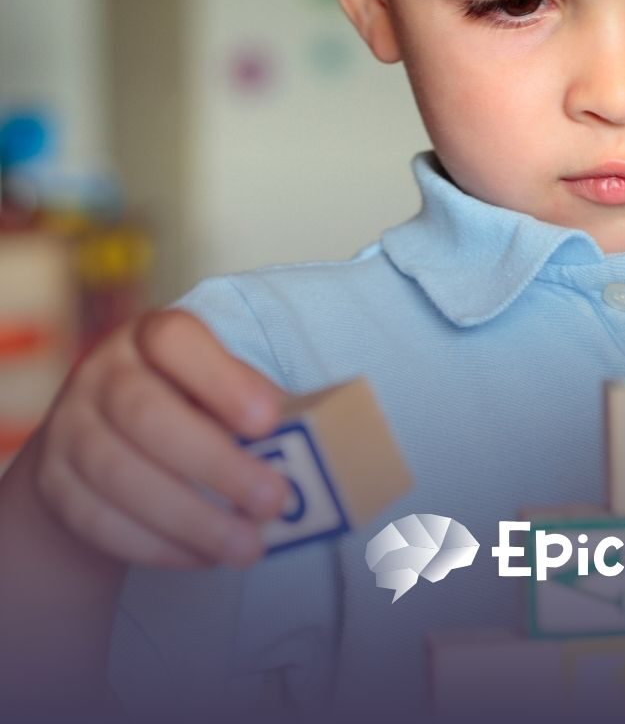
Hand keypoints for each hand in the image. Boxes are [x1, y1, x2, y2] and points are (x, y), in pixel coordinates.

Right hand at [29, 309, 289, 568]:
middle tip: (273, 501)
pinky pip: (98, 520)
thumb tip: (304, 447)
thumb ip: (252, 404)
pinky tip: (204, 556)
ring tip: (248, 546)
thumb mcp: (220, 386)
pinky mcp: (53, 483)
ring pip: (118, 474)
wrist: (104, 438)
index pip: (174, 340)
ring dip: (191, 518)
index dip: (222, 380)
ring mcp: (69, 427)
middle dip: (215, 464)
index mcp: (151, 336)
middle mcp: (102, 373)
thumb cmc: (192, 405)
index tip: (269, 421)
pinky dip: (157, 544)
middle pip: (145, 414)